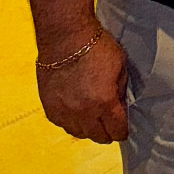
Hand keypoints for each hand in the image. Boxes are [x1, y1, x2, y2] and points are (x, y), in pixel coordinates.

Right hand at [35, 29, 128, 143]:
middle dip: (107, 133)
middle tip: (110, 127)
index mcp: (104, 103)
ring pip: (78, 133)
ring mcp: (64, 112)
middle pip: (97, 137)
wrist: (65, 37)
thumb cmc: (96, 47)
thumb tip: (119, 106)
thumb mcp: (120, 66)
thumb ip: (120, 90)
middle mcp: (83, 112)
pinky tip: (76, 113)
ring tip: (93, 120)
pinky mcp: (49, 107)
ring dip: (88, 129)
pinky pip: (62, 124)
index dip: (122, 131)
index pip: (116, 130)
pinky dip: (71, 122)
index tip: (123, 130)